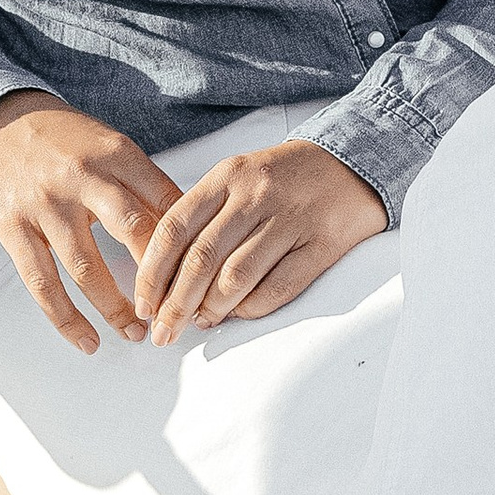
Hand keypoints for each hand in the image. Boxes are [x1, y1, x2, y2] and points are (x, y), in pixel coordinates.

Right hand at [0, 92, 180, 354]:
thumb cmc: (61, 137)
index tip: (202, 272)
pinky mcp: (15, 229)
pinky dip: (67, 320)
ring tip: (137, 333)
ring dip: (116, 308)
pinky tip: (88, 341)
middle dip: (159, 276)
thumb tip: (185, 228)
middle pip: (134, 230)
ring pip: (88, 267)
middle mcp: (83, 177)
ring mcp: (47, 205)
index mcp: (116, 153)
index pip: (166, 199)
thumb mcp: (108, 143)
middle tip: (176, 308)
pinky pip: (43, 284)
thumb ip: (141, 181)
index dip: (188, 240)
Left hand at [133, 139, 386, 345]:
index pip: (174, 228)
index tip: (143, 305)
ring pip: (236, 277)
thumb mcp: (237, 179)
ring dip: (213, 309)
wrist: (351, 162)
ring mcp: (290, 218)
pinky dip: (252, 309)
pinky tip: (241, 313)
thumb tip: (167, 279)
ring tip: (203, 322)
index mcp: (227, 176)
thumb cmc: (282, 179)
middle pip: (201, 259)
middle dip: (176, 305)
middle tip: (165, 332)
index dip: (152, 272)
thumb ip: (202, 218)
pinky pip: (278, 288)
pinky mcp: (322, 244)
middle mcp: (255, 194)